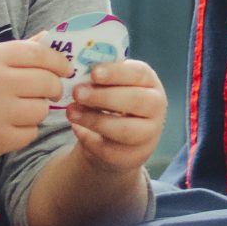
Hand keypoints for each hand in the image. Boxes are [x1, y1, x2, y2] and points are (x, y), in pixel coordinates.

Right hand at [0, 39, 70, 161]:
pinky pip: (31, 133)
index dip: (58, 61)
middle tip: (48, 89)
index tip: (65, 68)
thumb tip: (50, 37)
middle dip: (54, 86)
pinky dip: (25, 129)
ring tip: (19, 106)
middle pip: (47, 82)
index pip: (39, 54)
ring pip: (42, 110)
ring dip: (37, 108)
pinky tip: (8, 123)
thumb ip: (15, 50)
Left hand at [66, 56, 164, 175]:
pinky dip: (90, 139)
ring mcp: (148, 134)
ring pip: (124, 129)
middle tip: (77, 92)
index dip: (116, 73)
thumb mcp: (111, 85)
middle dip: (103, 96)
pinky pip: (112, 149)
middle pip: (135, 100)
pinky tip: (77, 129)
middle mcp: (156, 107)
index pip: (139, 74)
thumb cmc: (113, 101)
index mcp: (150, 82)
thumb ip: (100, 77)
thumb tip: (76, 68)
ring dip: (94, 120)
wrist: (118, 140)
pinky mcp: (134, 156)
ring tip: (71, 112)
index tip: (93, 73)